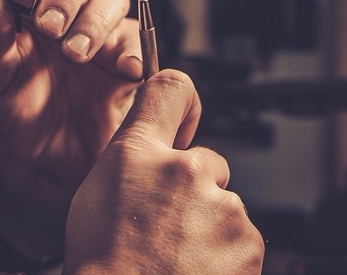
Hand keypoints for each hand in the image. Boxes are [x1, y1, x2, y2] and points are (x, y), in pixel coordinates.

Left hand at [0, 0, 141, 256]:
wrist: (37, 176)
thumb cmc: (6, 124)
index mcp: (23, 6)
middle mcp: (62, 12)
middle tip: (49, 26)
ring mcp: (96, 36)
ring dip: (95, 19)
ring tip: (76, 53)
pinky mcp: (126, 66)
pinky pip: (142, 42)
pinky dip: (135, 50)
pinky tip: (122, 69)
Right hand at [63, 70, 264, 274]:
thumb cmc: (104, 262)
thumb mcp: (97, 191)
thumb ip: (130, 156)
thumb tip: (150, 140)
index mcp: (142, 153)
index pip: (171, 90)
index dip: (179, 104)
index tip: (181, 121)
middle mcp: (189, 171)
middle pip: (205, 165)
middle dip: (192, 191)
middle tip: (161, 226)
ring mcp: (223, 210)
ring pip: (223, 207)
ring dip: (207, 227)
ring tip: (172, 255)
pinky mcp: (248, 246)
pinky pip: (239, 240)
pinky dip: (222, 255)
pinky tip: (191, 269)